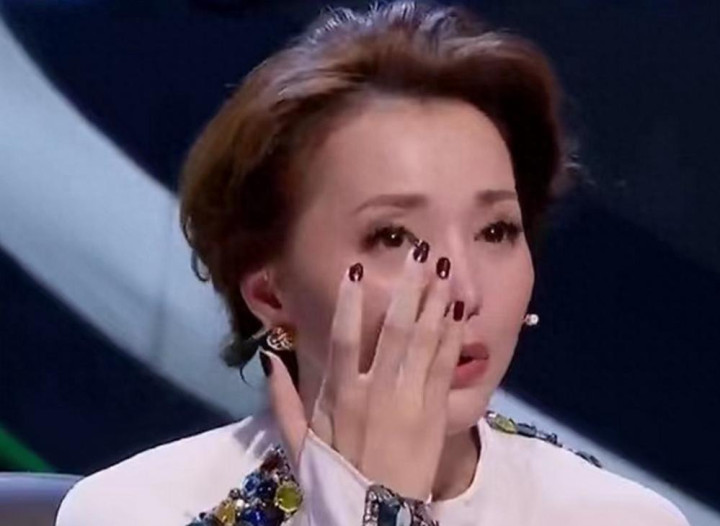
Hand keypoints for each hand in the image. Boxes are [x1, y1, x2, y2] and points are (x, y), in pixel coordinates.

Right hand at [262, 245, 464, 499]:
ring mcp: (410, 399)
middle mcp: (377, 390)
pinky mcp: (434, 412)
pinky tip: (457, 314)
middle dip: (408, 289)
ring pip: (424, 342)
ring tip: (444, 272)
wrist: (379, 516)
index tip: (359, 268)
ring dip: (435, 304)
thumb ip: (281, 399)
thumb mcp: (299, 443)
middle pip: (395, 330)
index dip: (353, 302)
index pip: (346, 338)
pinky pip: (444, 368)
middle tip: (420, 254)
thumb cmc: (336, 477)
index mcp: (341, 395)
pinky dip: (451, 339)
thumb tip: (268, 358)